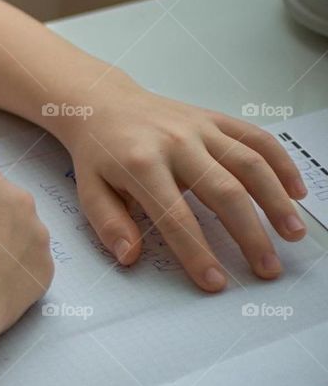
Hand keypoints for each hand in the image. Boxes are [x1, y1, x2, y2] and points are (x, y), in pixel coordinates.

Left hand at [53, 73, 307, 291]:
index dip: (197, 252)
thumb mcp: (89, 191)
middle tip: (268, 268)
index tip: (215, 282)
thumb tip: (130, 256)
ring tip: (294, 233)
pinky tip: (296, 191)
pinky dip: (281, 162)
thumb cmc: (99, 153)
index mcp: (140, 164)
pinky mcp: (215, 118)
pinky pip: (256, 137)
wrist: (104, 103)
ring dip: (276, 200)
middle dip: (250, 234)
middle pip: (223, 192)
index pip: (175, 217)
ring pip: (248, 163)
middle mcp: (175, 143)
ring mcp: (199, 128)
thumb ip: (109, 224)